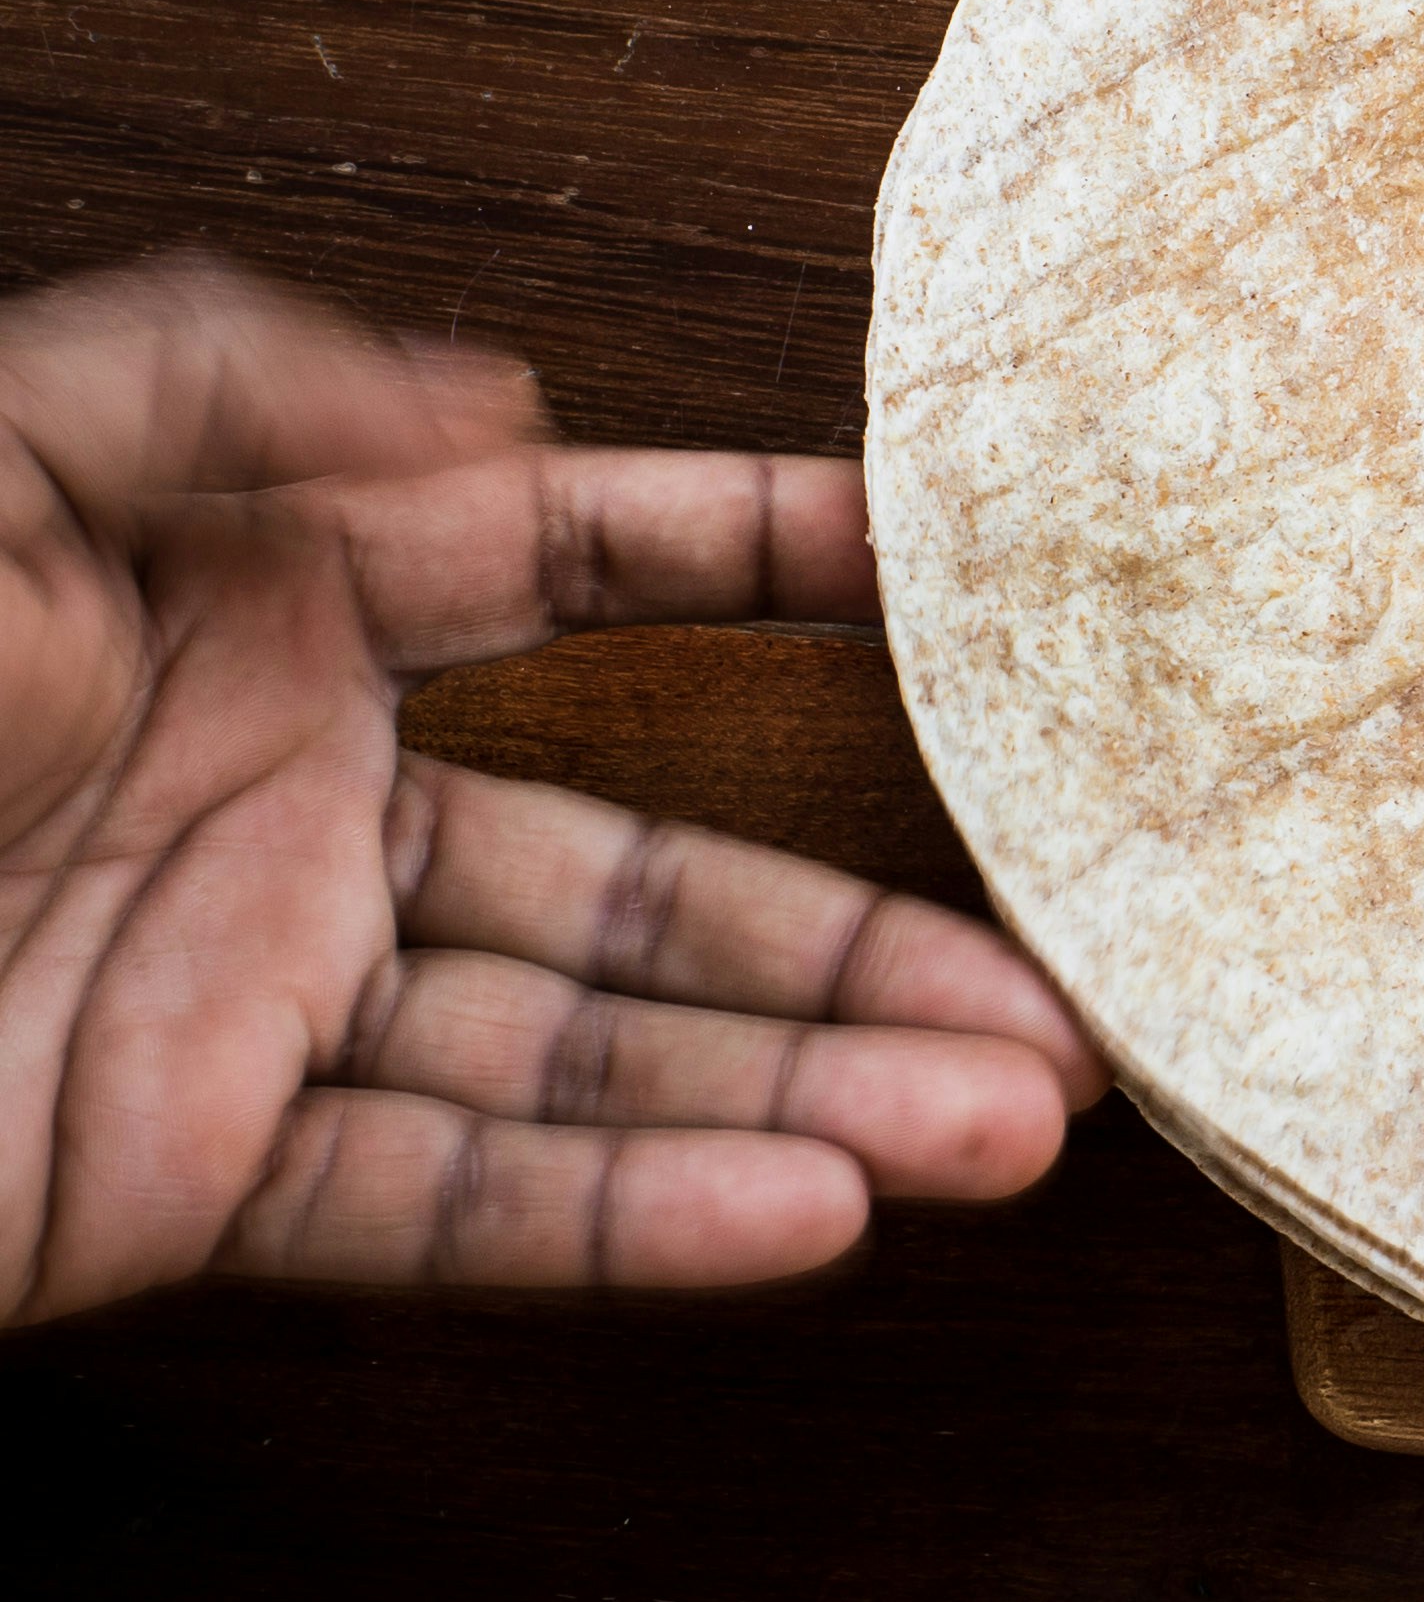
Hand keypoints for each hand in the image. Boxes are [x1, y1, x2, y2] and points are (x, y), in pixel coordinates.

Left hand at [0, 254, 1102, 1322]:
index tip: (961, 566)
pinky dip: (631, 1221)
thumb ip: (231, 380)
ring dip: (811, 1095)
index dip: (769, 555)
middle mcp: (289, 794)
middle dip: (867, 936)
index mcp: (251, 595)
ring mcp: (250, 993)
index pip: (578, 558)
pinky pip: (450, 1197)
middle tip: (1065, 987)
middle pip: (648, 868)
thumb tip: (509, 415)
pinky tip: (799, 1218)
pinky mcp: (180, 1171)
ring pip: (595, 1051)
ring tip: (1012, 1125)